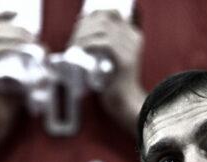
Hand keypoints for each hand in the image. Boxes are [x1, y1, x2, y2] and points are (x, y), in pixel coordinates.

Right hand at [0, 10, 35, 133]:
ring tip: (33, 45)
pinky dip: (8, 48)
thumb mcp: (23, 77)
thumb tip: (50, 58)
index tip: (18, 13)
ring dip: (17, 38)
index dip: (3, 14)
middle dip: (19, 29)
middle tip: (36, 40)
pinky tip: (23, 51)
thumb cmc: (11, 100)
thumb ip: (31, 66)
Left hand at [68, 10, 145, 132]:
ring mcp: (131, 49)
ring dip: (84, 36)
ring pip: (103, 29)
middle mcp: (133, 38)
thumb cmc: (111, 81)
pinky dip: (90, 44)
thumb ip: (100, 41)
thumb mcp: (106, 55)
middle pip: (104, 19)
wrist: (122, 101)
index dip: (92, 17)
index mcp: (132, 35)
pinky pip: (106, 43)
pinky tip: (81, 50)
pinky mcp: (126, 60)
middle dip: (84, 27)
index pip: (110, 14)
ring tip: (74, 46)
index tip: (78, 28)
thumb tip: (82, 24)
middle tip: (73, 40)